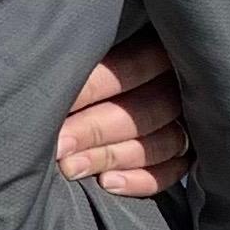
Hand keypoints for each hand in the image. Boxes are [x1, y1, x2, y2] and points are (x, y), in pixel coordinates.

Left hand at [56, 31, 190, 195]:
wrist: (110, 86)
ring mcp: (189, 120)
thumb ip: (73, 64)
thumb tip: (40, 84)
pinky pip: (172, 170)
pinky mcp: (189, 151)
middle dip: (94, 131)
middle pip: (143, 111)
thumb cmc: (82, 65)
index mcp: (156, 46)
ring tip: (71, 167)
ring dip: (111, 157)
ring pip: (160, 143)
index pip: (127, 69)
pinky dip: (141, 180)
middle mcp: (178, 83)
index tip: (50, 106)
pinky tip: (107, 183)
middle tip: (58, 147)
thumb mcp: (85, 51)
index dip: (89, 90)